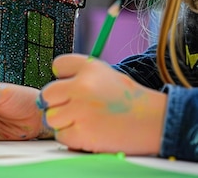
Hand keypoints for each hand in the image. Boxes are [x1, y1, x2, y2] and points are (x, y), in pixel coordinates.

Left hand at [41, 53, 165, 154]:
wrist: (154, 122)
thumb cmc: (128, 100)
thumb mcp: (105, 73)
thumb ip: (78, 74)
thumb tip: (53, 85)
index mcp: (89, 67)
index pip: (58, 65)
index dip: (63, 77)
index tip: (71, 85)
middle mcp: (82, 86)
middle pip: (47, 95)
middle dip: (56, 103)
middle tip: (72, 108)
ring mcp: (81, 110)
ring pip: (51, 117)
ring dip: (62, 122)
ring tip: (82, 121)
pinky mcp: (82, 133)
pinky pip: (61, 136)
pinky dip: (71, 137)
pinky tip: (87, 132)